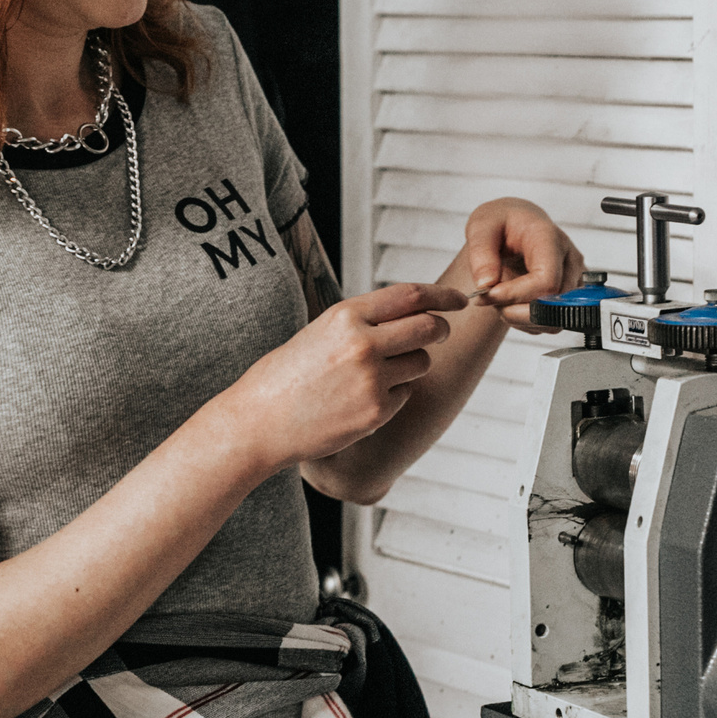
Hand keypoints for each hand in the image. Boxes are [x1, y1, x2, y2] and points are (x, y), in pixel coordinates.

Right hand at [221, 283, 462, 469]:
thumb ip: (362, 321)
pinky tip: (362, 398)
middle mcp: (363, 344)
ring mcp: (372, 380)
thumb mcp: (319, 331)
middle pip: (429, 327)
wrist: (257, 422)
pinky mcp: (376, 412)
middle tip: (438, 333)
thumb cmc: (284, 376)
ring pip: (422, 362)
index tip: (459, 299)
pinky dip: (394, 394)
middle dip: (440, 329)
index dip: (442, 295)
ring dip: (413, 364)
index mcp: (346, 315)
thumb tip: (409, 312)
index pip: (411, 295)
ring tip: (380, 372)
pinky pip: (406, 394)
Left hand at [461, 198, 584, 328]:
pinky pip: (553, 322)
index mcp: (549, 239)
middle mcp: (569, 259)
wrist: (516, 223)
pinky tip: (512, 304)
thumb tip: (486, 285)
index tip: (489, 295)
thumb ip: (481, 254)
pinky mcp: (570, 294)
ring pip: (555, 318)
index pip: (546, 280)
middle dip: (516, 310)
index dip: (517, 295)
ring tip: (500, 301)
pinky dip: (528, 322)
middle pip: (554, 303)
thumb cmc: (502, 222)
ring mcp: (574, 277)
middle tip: (490, 300)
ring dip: (522, 319)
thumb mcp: (481, 227)